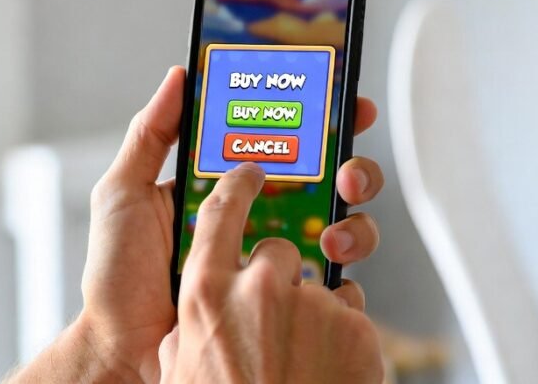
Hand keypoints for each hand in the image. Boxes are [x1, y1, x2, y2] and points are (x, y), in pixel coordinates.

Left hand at [27, 67, 382, 382]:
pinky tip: (336, 269)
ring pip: (341, 228)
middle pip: (323, 180)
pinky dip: (348, 275)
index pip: (278, 142)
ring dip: (354, 221)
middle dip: (351, 165)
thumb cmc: (117, 275)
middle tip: (346, 170)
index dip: (316, 118)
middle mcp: (256, 218)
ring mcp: (274, 261)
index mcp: (222, 187)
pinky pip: (333, 286)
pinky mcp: (284, 303)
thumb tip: (181, 75)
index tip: (342, 97)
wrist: (123, 350)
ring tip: (335, 232)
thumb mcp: (124, 193)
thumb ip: (150, 135)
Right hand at [162, 164, 383, 382]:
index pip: (221, 210)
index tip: (252, 173)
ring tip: (302, 360)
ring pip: (321, 289)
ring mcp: (312, 307)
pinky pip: (353, 318)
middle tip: (275, 319)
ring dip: (315, 317)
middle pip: (279, 252)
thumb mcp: (180, 370)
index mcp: (207, 293)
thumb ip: (185, 334)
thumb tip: (186, 327)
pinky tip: (327, 371)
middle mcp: (259, 288)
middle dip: (282, 279)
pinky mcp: (357, 330)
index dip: (238, 184)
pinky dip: (345, 340)